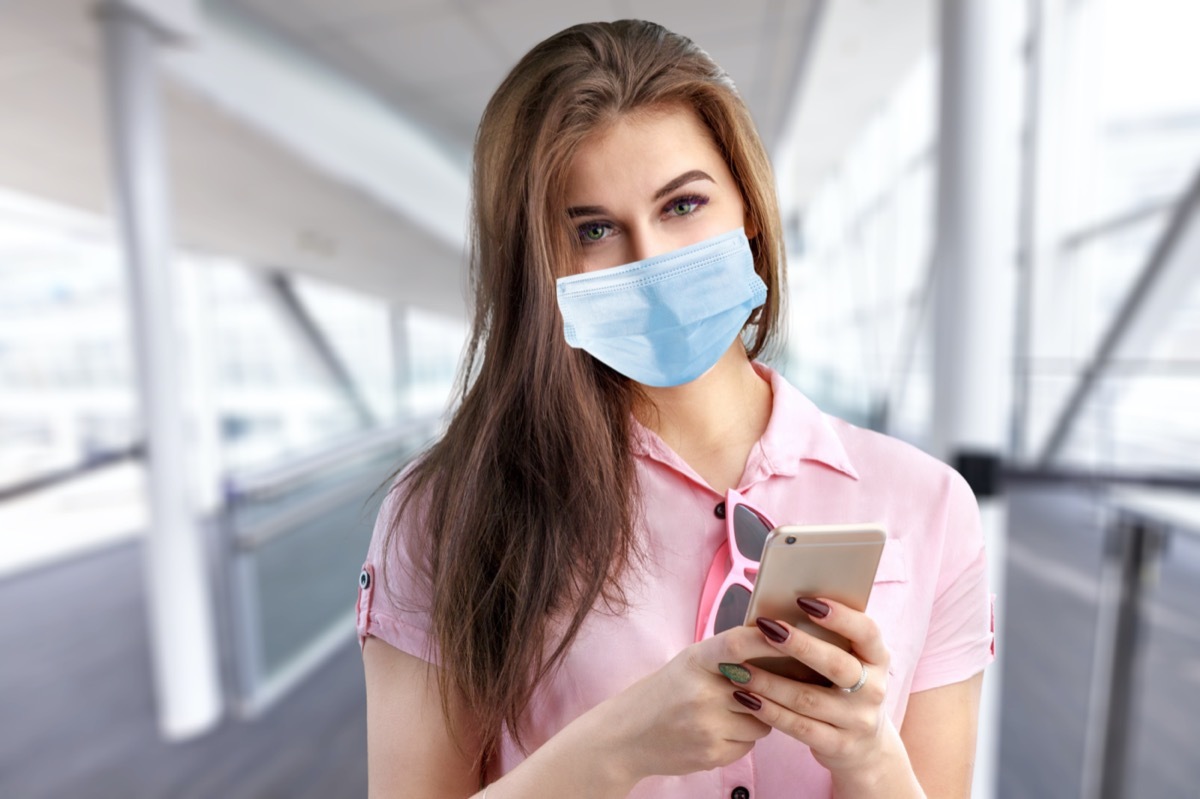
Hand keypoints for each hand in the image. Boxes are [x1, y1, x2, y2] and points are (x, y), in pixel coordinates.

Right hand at [594, 625, 779, 781]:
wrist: (627, 736)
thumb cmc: (664, 693)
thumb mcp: (688, 664)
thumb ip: (726, 656)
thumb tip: (779, 647)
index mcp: (695, 661)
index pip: (737, 644)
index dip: (766, 639)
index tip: (789, 635)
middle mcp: (701, 692)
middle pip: (763, 687)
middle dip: (769, 687)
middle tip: (763, 684)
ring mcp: (707, 726)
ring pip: (763, 720)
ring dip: (757, 716)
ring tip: (729, 711)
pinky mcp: (712, 754)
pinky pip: (750, 744)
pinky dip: (742, 738)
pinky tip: (719, 731)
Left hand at [719, 599, 896, 774]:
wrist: (865, 747)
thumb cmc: (846, 688)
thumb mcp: (851, 663)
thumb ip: (831, 640)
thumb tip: (783, 607)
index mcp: (878, 659)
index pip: (867, 632)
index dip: (840, 616)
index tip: (805, 600)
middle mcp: (874, 690)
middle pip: (836, 665)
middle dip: (799, 645)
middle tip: (766, 628)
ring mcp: (858, 721)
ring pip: (809, 698)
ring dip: (770, 682)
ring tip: (740, 668)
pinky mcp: (839, 745)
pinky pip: (798, 727)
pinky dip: (769, 711)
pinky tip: (746, 697)